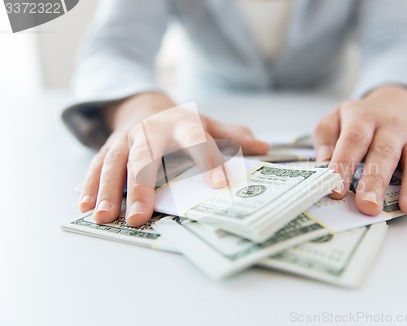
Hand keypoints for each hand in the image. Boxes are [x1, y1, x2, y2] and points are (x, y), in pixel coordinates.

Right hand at [78, 92, 268, 225]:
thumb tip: (263, 148)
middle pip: (144, 157)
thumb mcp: (206, 125)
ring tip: (106, 218)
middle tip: (140, 217)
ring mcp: (125, 139)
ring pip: (114, 163)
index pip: (198, 140)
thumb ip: (232, 136)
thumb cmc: (180, 124)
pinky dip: (90, 186)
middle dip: (140, 187)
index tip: (219, 184)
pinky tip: (86, 208)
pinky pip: (96, 166)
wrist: (144, 106)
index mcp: (181, 124)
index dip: (209, 160)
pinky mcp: (107, 148)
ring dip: (107, 191)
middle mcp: (149, 131)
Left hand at [314, 86, 406, 216]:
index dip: (344, 164)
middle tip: (368, 206)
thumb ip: (325, 135)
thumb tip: (323, 161)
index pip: (353, 140)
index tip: (336, 190)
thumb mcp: (335, 117)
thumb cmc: (359, 119)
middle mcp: (391, 126)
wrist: (395, 103)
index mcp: (363, 117)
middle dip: (376, 181)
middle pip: (384, 153)